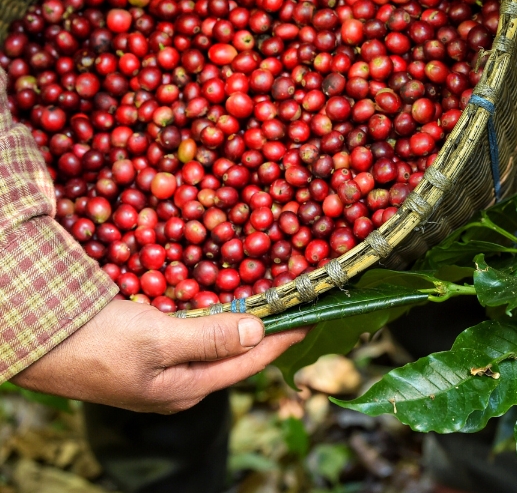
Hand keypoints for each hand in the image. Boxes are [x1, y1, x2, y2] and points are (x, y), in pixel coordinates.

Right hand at [12, 299, 305, 412]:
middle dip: (268, 328)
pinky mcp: (150, 350)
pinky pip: (195, 332)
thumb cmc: (96, 344)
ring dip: (243, 320)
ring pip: (217, 341)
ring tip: (272, 298)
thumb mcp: (157, 340)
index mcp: (187, 388)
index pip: (250, 362)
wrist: (36, 339)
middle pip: (237, 354)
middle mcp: (182, 383)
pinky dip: (215, 315)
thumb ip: (210, 337)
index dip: (283, 337)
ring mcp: (165, 368)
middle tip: (296, 302)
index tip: (312, 315)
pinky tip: (224, 298)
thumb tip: (259, 331)